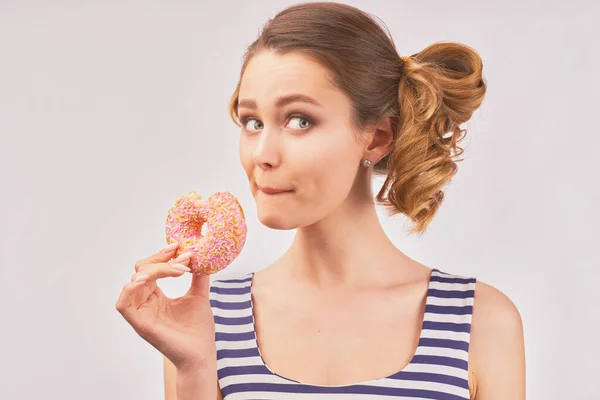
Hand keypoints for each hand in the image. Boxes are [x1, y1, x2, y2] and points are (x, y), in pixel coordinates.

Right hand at [115, 242, 215, 371]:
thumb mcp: (199, 296)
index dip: (162, 255)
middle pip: (141, 270)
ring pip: (135, 281)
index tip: (178, 246)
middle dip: (162, 260)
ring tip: (178, 270)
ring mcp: (141, 313)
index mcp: (156, 295)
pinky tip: (148, 279)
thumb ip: (198, 277)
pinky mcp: (139, 324)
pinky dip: (130, 288)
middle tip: (183, 258)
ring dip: (156, 270)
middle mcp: (145, 302)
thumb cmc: (198, 329)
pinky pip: (123, 304)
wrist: (201, 353)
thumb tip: (202, 257)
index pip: (151, 268)